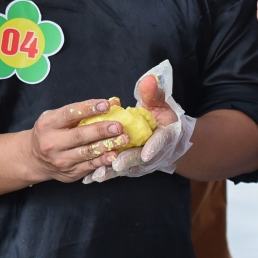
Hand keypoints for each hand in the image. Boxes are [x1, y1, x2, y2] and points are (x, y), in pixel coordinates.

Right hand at [20, 98, 127, 183]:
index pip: (69, 114)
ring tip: (123, 139)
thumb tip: (113, 102)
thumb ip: (83, 110)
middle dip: (101, 130)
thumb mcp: (59, 117)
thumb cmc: (50, 132)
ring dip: (107, 145)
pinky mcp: (70, 173)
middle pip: (79, 136)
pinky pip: (90, 166)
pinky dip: (103, 160)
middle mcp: (52, 143)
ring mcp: (61, 160)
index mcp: (48, 124)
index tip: (106, 104)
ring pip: (87, 152)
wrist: (34, 159)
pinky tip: (114, 154)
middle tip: (119, 126)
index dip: (89, 109)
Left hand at [85, 65, 195, 182]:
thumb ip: (153, 94)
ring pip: (126, 167)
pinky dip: (104, 173)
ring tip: (98, 174)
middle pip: (139, 158)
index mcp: (164, 136)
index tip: (146, 153)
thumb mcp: (160, 104)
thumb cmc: (162, 119)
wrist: (168, 140)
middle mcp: (152, 152)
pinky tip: (89, 178)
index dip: (153, 147)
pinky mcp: (129, 167)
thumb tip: (149, 79)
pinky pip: (115, 170)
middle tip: (116, 164)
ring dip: (111, 171)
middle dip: (127, 161)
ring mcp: (140, 162)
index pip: (160, 141)